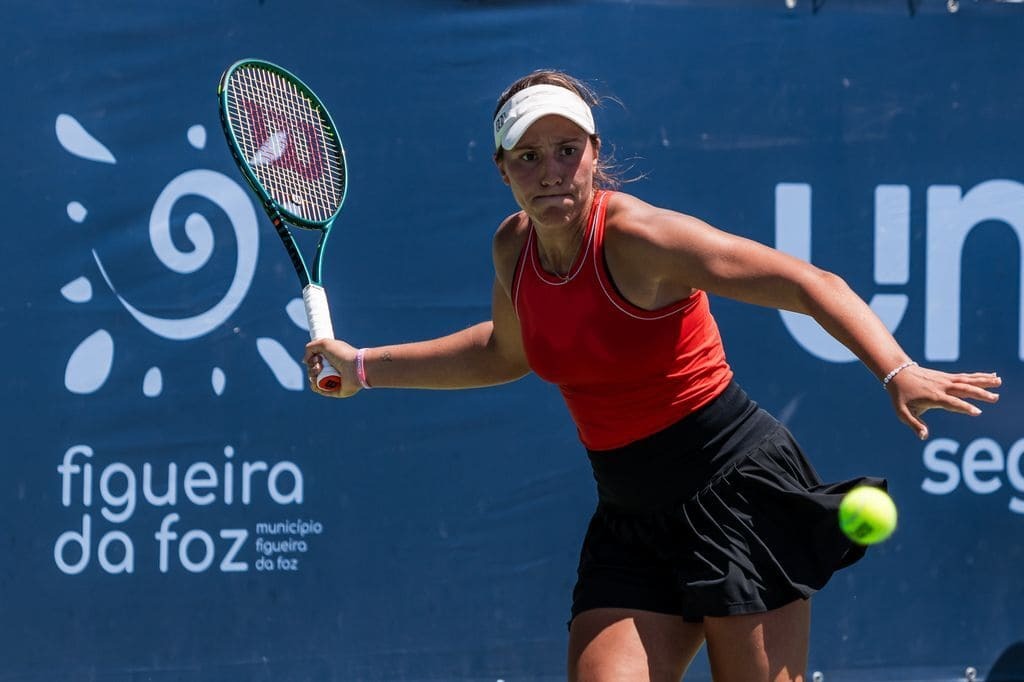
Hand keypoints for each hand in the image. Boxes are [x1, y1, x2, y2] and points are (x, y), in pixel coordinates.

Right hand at [303, 338, 360, 397]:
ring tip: (319, 372)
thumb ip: (310, 347)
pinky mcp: (335, 391)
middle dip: (312, 367)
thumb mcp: (324, 343)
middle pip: (313, 370)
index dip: (312, 359)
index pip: (316, 360)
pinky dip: (315, 387)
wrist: (355, 367)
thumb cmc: (342, 354)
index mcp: (332, 358)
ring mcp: (334, 380)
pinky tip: (316, 383)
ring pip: (315, 380)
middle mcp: (333, 369)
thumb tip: (304, 360)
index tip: (317, 357)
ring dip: (312, 376)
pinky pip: (320, 390)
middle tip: (319, 365)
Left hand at [886, 365, 1000, 439]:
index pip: (952, 403)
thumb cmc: (900, 395)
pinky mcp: (947, 376)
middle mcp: (942, 387)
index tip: (977, 412)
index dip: (964, 408)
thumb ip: (914, 424)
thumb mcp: (902, 412)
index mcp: (933, 397)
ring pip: (968, 381)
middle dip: (980, 394)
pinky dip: (979, 376)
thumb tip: (924, 437)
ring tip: (999, 382)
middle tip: (995, 398)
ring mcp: (945, 380)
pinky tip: (991, 376)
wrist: (897, 372)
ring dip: (984, 381)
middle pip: (964, 390)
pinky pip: (965, 377)